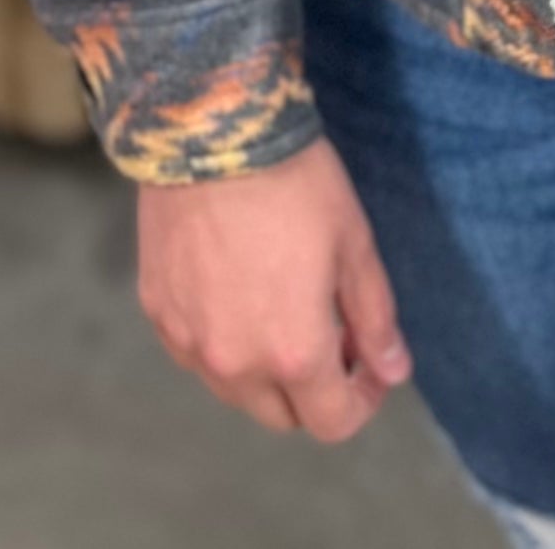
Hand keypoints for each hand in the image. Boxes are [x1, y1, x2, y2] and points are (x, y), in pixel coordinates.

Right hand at [137, 136, 411, 440]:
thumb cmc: (295, 182)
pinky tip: (241, 291)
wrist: (213, 131)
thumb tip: (395, 370)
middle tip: (335, 333)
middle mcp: (235, 364)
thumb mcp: (354, 245)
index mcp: (294, 353)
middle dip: (316, 389)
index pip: (333, 422)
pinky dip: (225, 342)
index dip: (364, 400)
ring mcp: (189, 342)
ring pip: (237, 389)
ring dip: (268, 370)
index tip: (373, 364)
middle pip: (283, 415)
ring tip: (287, 308)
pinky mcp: (159, 313)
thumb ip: (375, 319)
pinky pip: (198, 353)